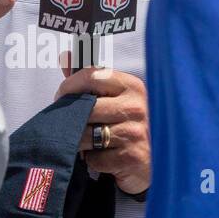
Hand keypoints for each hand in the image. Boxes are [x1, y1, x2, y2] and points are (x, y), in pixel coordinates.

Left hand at [54, 60, 150, 195]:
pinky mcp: (132, 157)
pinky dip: (91, 160)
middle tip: (65, 124)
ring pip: (86, 134)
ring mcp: (136, 132)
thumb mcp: (114, 97)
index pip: (92, 75)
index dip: (69, 86)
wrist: (157, 161)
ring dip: (78, 141)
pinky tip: (101, 158)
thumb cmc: (130, 125)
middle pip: (86, 108)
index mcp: (133, 86)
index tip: (60, 96)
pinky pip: (95, 158)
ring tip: (84, 142)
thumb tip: (65, 56)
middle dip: (69, 118)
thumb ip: (89, 78)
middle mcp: (136, 107)